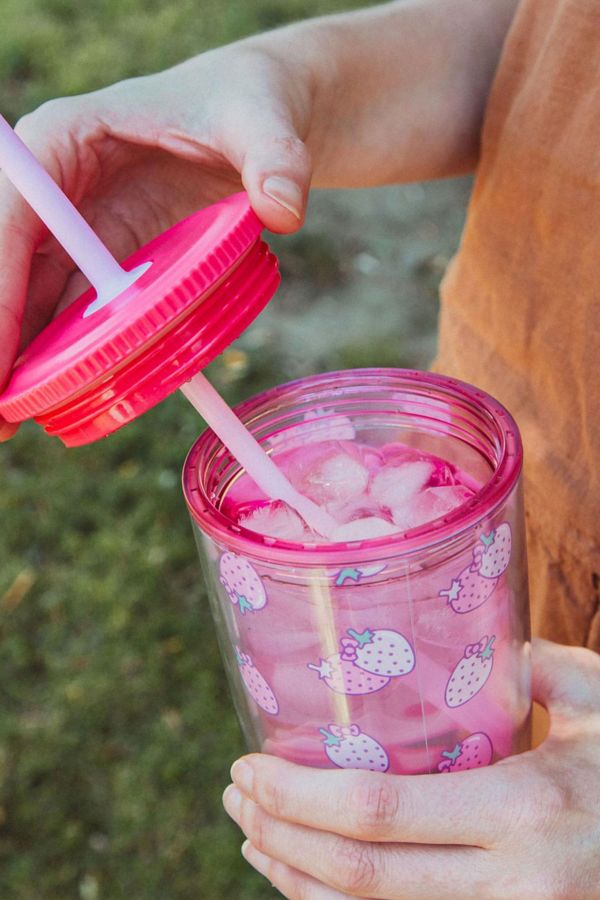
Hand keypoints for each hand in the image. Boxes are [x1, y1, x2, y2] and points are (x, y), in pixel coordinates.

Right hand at [0, 41, 313, 437]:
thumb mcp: (262, 118)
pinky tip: (56, 397)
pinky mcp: (109, 259)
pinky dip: (63, 355)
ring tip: (14, 421)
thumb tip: (284, 209)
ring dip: (25, 360)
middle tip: (0, 413)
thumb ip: (275, 157)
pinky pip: (74, 312)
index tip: (1, 351)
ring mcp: (82, 228)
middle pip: (10, 267)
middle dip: (2, 337)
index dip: (1, 285)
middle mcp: (62, 188)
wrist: (264, 118)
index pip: (14, 214)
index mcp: (68, 138)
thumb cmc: (249, 102)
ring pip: (35, 299)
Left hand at [223, 638, 599, 898]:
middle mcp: (516, 884)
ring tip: (252, 838)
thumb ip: (522, 666)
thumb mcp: (595, 697)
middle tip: (234, 796)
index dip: (295, 797)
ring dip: (296, 882)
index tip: (247, 767)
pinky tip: (312, 881)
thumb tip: (453, 641)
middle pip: (359, 878)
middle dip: (278, 838)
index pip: (377, 811)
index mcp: (528, 807)